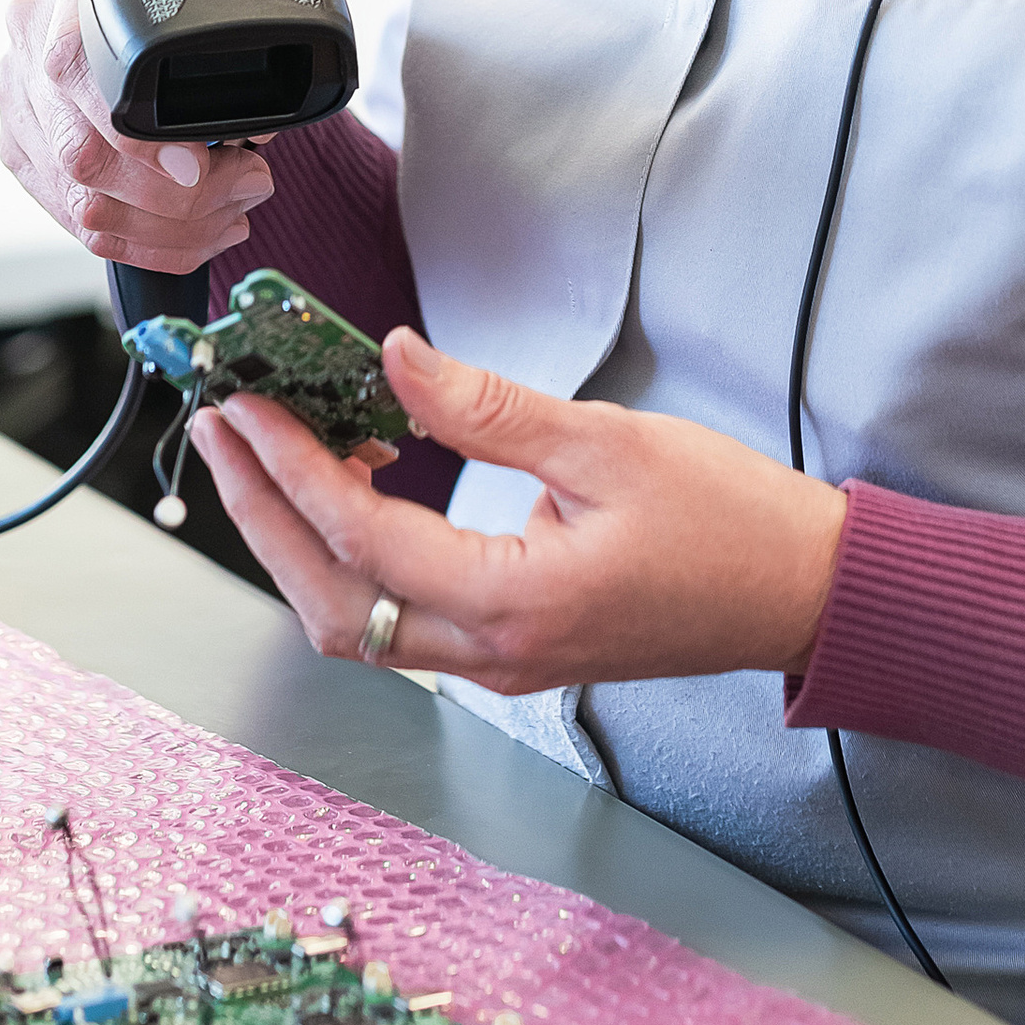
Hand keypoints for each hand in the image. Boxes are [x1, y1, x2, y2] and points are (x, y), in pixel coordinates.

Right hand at [0, 0, 275, 275]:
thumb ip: (215, 49)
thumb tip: (256, 133)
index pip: (79, 71)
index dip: (137, 136)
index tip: (197, 166)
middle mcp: (31, 43)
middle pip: (83, 153)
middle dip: (173, 196)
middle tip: (245, 186)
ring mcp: (18, 101)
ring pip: (82, 201)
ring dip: (168, 228)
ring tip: (230, 215)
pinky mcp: (20, 150)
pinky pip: (75, 221)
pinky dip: (144, 242)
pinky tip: (193, 236)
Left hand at [190, 328, 847, 694]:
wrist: (801, 593)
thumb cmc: (730, 521)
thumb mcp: (608, 443)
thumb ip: (489, 407)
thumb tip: (396, 362)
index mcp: (515, 605)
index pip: (363, 539)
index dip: (291, 468)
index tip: (248, 406)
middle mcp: (492, 654)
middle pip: (331, 603)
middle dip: (261, 516)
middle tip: (223, 430)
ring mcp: (499, 662)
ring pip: (357, 620)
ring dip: (301, 540)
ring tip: (273, 448)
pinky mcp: (511, 649)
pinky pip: (400, 615)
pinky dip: (355, 554)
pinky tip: (357, 483)